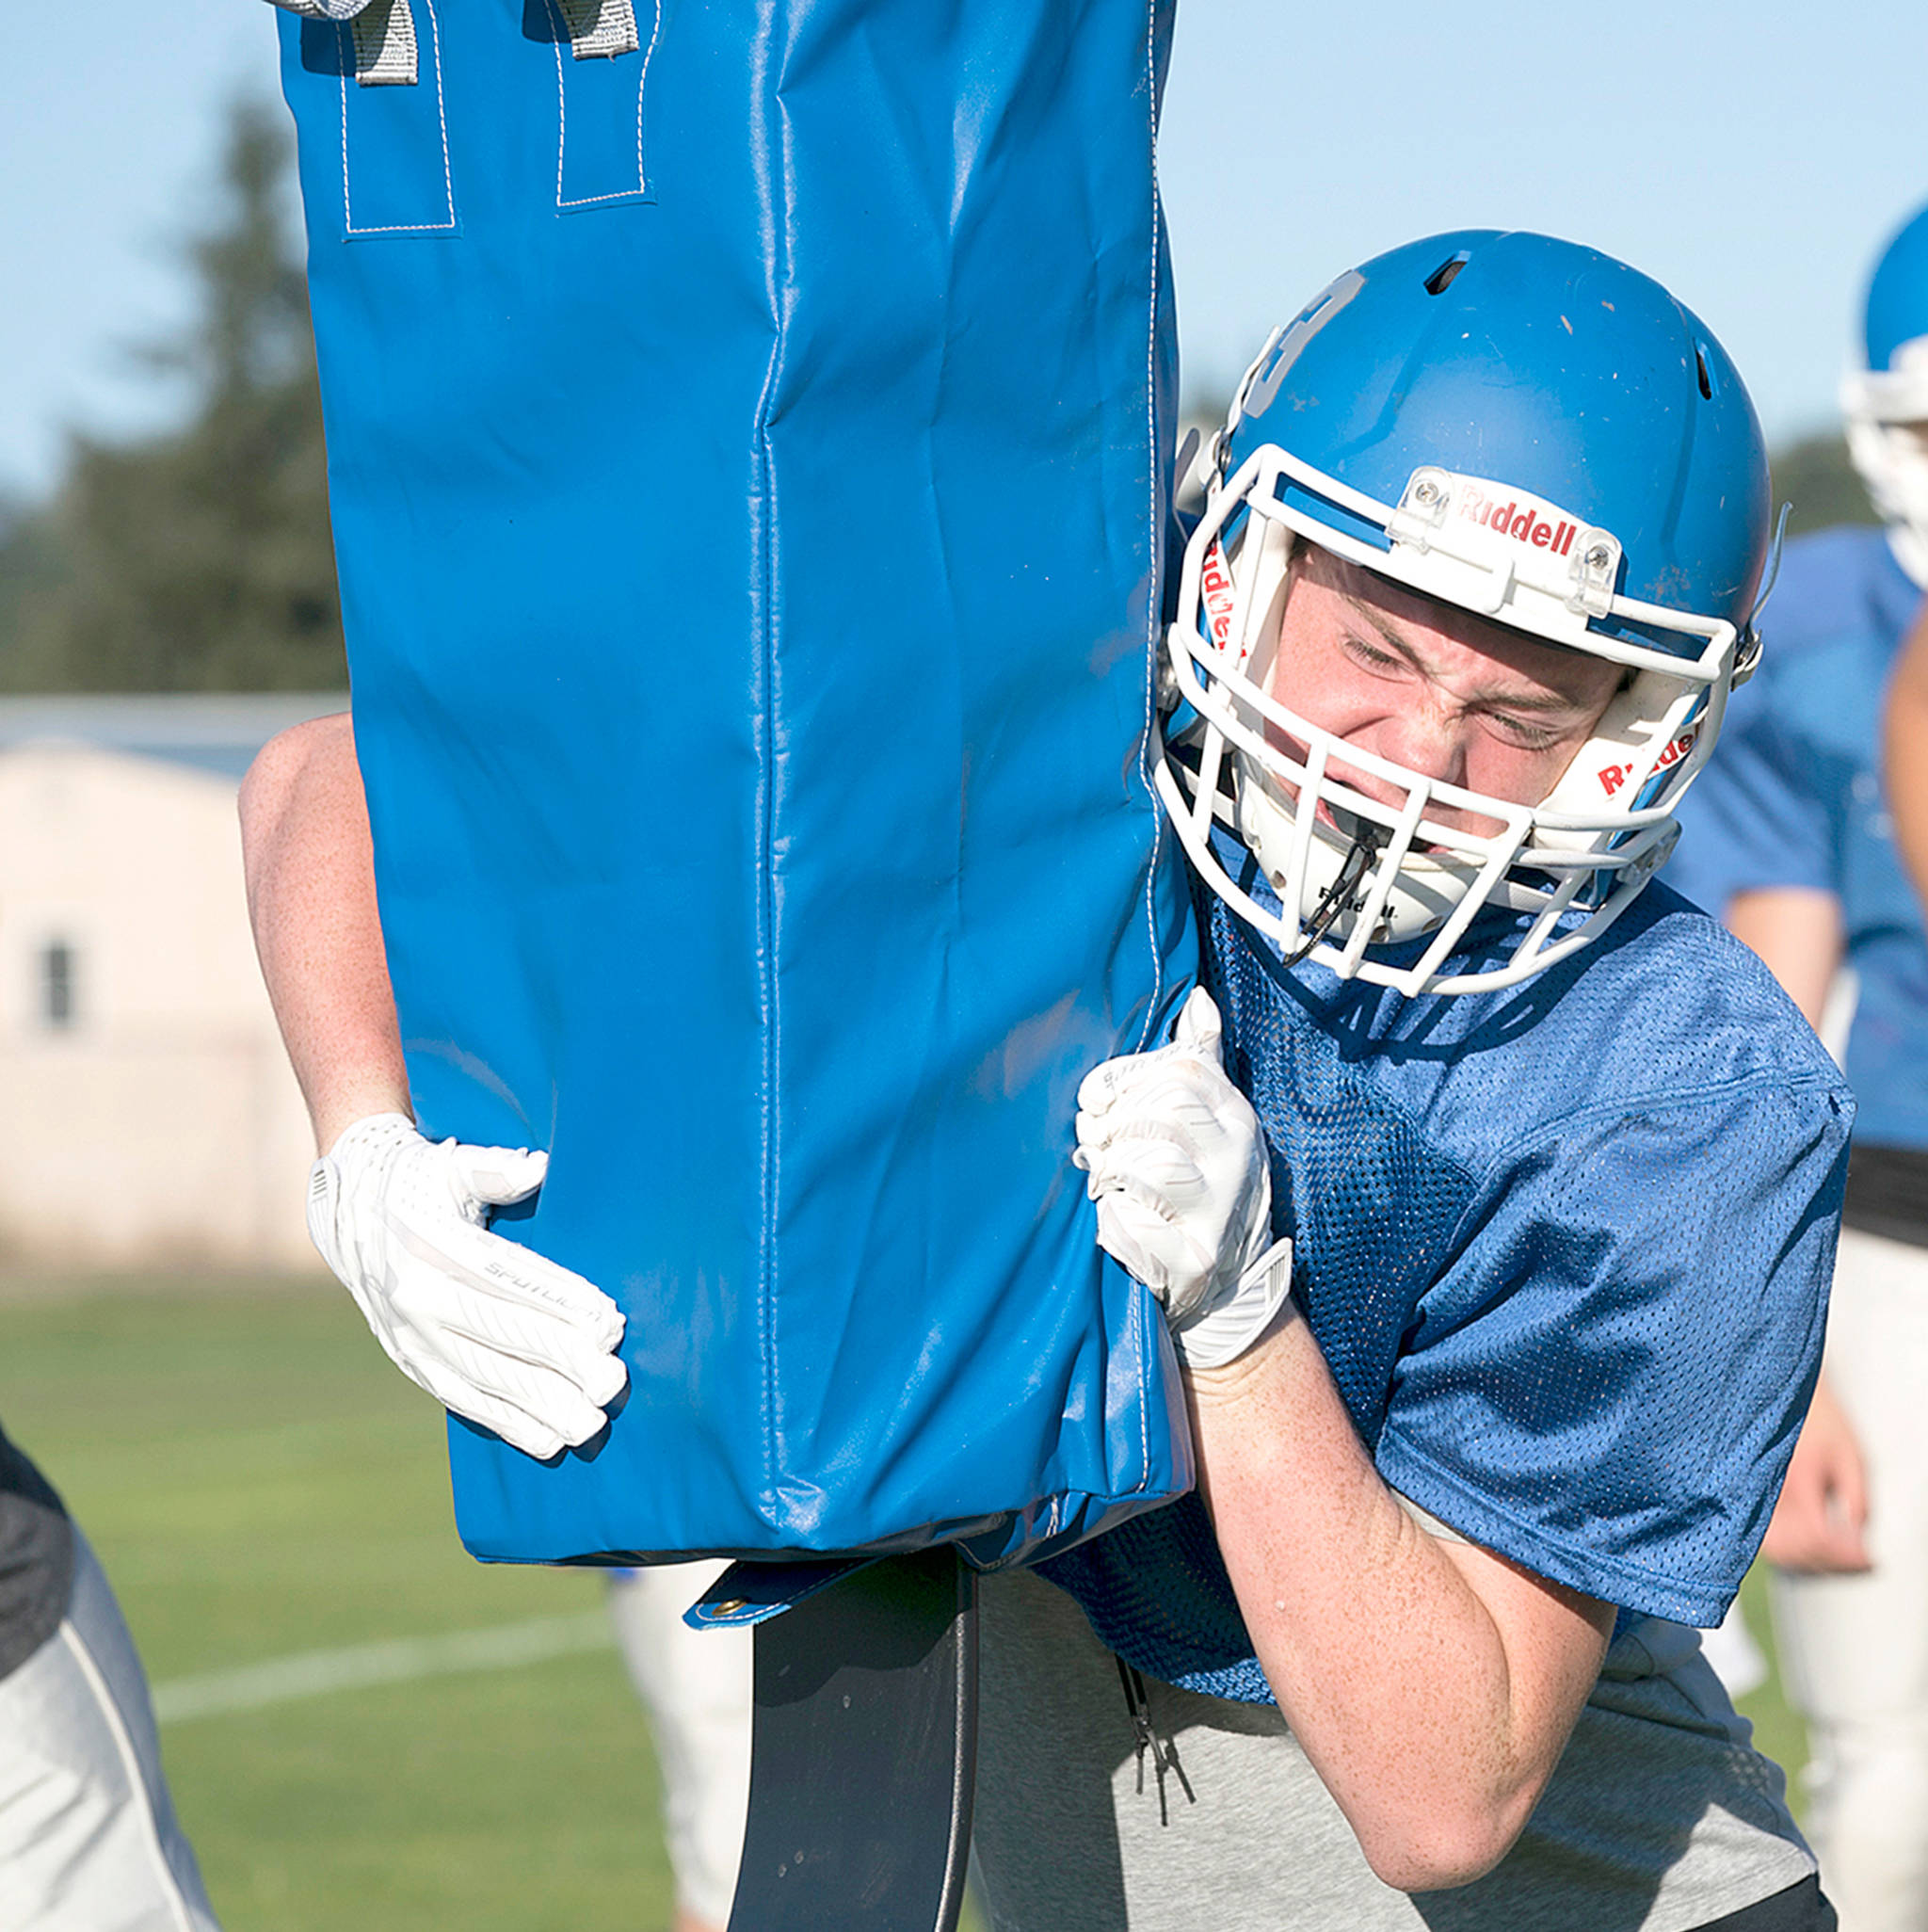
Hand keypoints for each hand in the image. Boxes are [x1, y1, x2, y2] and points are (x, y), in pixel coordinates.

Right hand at [308, 1113, 627, 1458]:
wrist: (348, 1207)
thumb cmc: (420, 1179)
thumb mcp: (451, 1164)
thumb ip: (494, 1169)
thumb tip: (538, 1168)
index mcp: (432, 1244)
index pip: (507, 1280)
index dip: (561, 1303)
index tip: (610, 1325)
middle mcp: (416, 1296)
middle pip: (500, 1336)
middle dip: (561, 1364)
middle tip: (612, 1385)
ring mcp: (409, 1335)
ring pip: (483, 1378)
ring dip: (540, 1406)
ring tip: (590, 1427)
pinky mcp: (409, 1359)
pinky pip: (460, 1398)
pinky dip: (504, 1421)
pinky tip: (547, 1440)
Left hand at [1073, 987, 1292, 1367]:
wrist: (1227, 1290)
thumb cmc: (1202, 1189)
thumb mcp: (1214, 1124)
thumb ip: (1200, 1062)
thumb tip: (1199, 999)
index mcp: (1238, 1118)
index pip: (1180, 1069)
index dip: (1122, 1080)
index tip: (1097, 1103)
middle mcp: (1239, 1160)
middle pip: (1159, 1112)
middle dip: (1111, 1128)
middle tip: (1095, 1149)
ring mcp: (1220, 1212)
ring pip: (1143, 1165)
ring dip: (1107, 1172)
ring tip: (1105, 1182)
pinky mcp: (1194, 1260)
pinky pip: (1129, 1224)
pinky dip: (1110, 1222)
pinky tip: (1116, 1222)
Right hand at [1762, 1372, 1870, 1573]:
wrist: (1776, 1400)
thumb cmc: (1816, 1424)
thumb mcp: (1850, 1457)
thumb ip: (1857, 1500)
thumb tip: (1859, 1538)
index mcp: (1796, 1481)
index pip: (1819, 1537)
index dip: (1848, 1557)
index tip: (1871, 1560)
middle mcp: (1769, 1494)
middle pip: (1798, 1552)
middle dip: (1833, 1564)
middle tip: (1861, 1562)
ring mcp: (1754, 1500)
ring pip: (1780, 1552)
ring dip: (1812, 1563)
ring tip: (1839, 1558)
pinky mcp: (1749, 1504)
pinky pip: (1767, 1542)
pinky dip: (1793, 1555)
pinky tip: (1813, 1549)